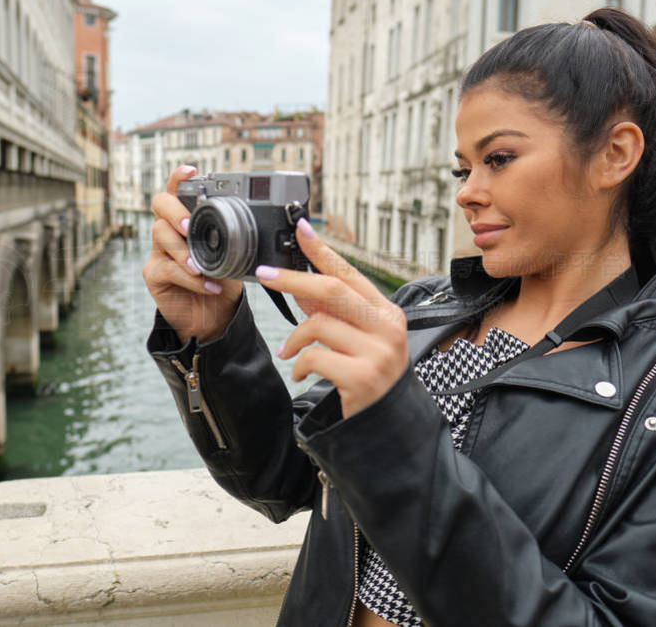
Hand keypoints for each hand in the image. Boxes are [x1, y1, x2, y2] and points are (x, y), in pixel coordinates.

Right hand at [141, 166, 242, 343]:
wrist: (215, 318)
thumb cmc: (224, 281)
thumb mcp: (236, 256)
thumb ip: (237, 239)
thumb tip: (257, 226)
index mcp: (188, 219)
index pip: (178, 190)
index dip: (180, 177)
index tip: (192, 170)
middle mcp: (170, 230)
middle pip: (160, 204)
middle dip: (175, 211)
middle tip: (188, 225)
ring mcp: (159, 251)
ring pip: (160, 234)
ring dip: (183, 249)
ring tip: (201, 266)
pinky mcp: (154, 274)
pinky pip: (168, 268)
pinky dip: (190, 278)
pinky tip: (208, 285)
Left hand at [257, 219, 408, 418]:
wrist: (386, 426)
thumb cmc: (368, 377)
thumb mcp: (356, 339)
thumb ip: (331, 311)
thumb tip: (297, 280)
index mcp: (388, 313)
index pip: (351, 273)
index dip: (323, 251)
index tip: (301, 229)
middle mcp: (388, 329)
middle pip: (334, 289)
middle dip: (294, 279)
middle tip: (266, 275)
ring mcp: (378, 353)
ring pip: (318, 324)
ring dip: (295, 338)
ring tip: (291, 353)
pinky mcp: (362, 378)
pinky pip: (314, 357)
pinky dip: (299, 364)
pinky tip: (301, 374)